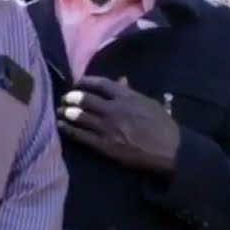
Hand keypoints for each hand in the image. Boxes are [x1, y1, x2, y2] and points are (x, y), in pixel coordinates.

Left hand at [58, 76, 180, 173]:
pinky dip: (68, 129)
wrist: (168, 149)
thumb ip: (131, 92)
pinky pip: (81, 135)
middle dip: (72, 97)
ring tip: (60, 110)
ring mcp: (108, 128)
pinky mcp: (104, 145)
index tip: (78, 83)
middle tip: (66, 98)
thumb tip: (120, 80)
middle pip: (85, 99)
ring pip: (80, 116)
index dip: (85, 82)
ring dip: (66, 112)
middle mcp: (114, 109)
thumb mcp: (148, 102)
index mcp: (126, 96)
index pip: (100, 84)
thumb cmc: (162, 124)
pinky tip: (61, 126)